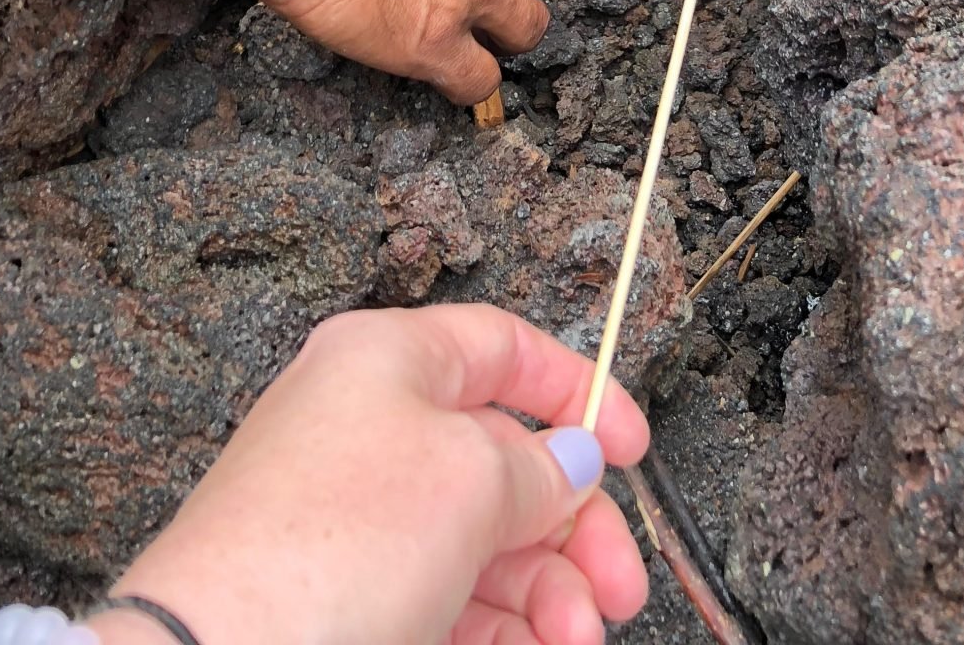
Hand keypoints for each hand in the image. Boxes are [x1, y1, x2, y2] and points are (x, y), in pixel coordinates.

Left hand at [97, 304, 651, 644]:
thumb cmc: (331, 546)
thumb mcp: (472, 478)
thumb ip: (539, 468)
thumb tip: (572, 462)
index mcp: (386, 361)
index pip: (502, 348)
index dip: (577, 391)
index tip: (632, 448)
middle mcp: (366, 428)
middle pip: (502, 462)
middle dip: (572, 528)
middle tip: (620, 587)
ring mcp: (351, 520)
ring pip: (479, 544)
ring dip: (545, 593)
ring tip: (575, 641)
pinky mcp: (342, 598)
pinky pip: (442, 601)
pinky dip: (498, 628)